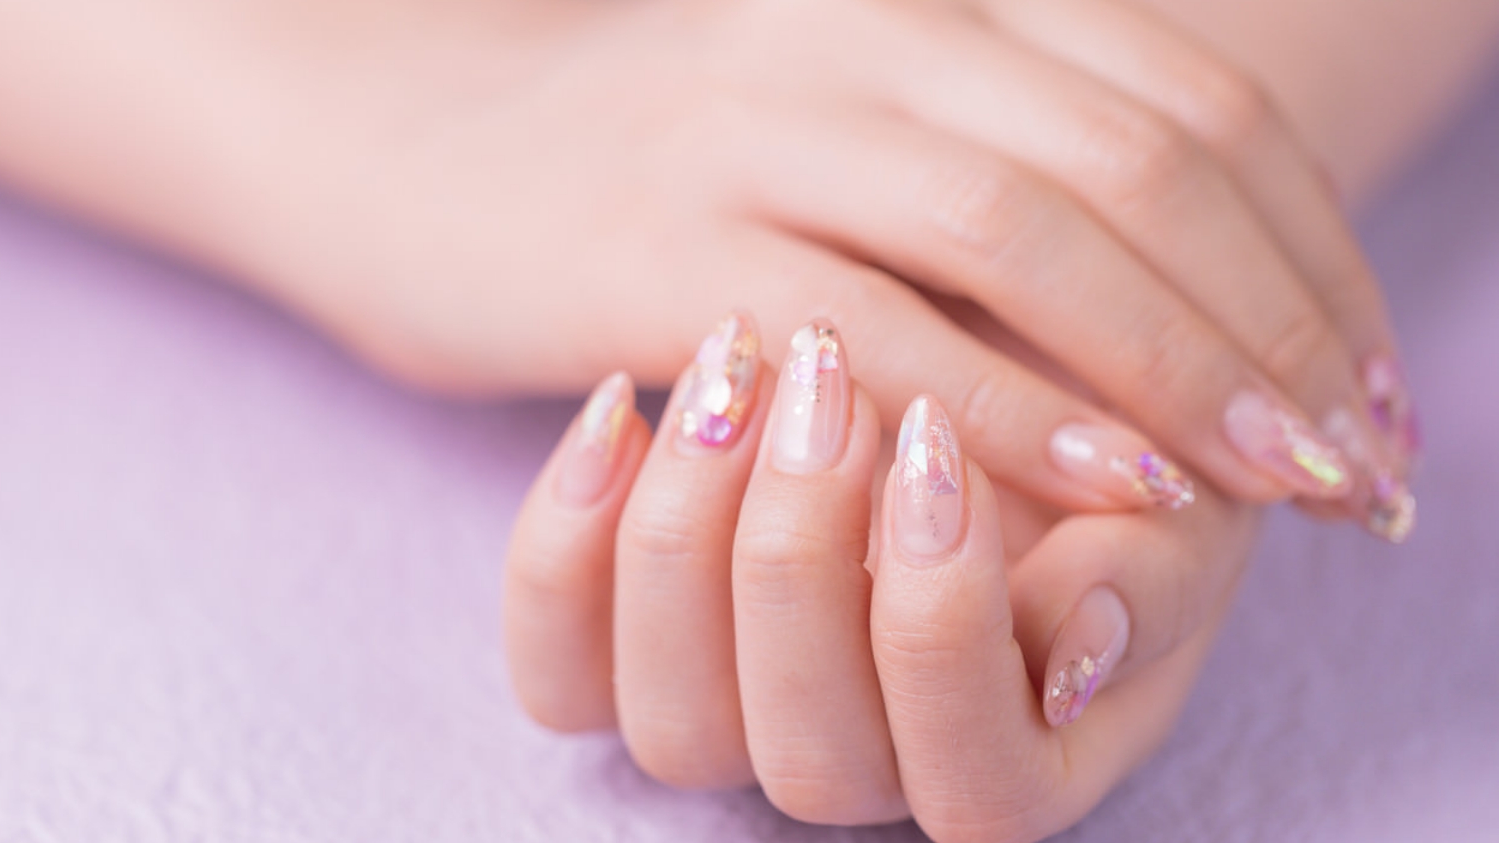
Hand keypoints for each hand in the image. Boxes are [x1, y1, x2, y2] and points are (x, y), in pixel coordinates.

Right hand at [255, 0, 1413, 537]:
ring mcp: (749, 136)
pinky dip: (1007, 409)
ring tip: (1271, 481)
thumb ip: (994, 165)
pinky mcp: (655, 249)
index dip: (1306, 243)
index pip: (1182, 99)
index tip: (1370, 374)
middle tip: (1356, 457)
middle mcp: (853, 42)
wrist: (413, 156)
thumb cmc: (648, 164)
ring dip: (1177, 364)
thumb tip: (1178, 293)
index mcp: (920, 2)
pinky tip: (1101, 478)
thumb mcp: (840, 121)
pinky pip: (876, 333)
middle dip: (1274, 318)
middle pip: (1131, 162)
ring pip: (1022, 231)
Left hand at [502, 313, 1259, 839]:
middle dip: (803, 556)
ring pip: (671, 717)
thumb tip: (1074, 648)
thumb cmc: (1086, 440)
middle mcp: (860, 767)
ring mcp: (731, 726)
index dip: (947, 625)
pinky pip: (557, 663)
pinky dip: (566, 535)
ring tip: (738, 361)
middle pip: (809, 752)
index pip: (976, 781)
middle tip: (829, 372)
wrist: (964, 361)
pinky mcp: (620, 661)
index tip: (945, 440)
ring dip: (689, 533)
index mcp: (1010, 761)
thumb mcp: (1165, 492)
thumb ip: (1150, 578)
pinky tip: (620, 404)